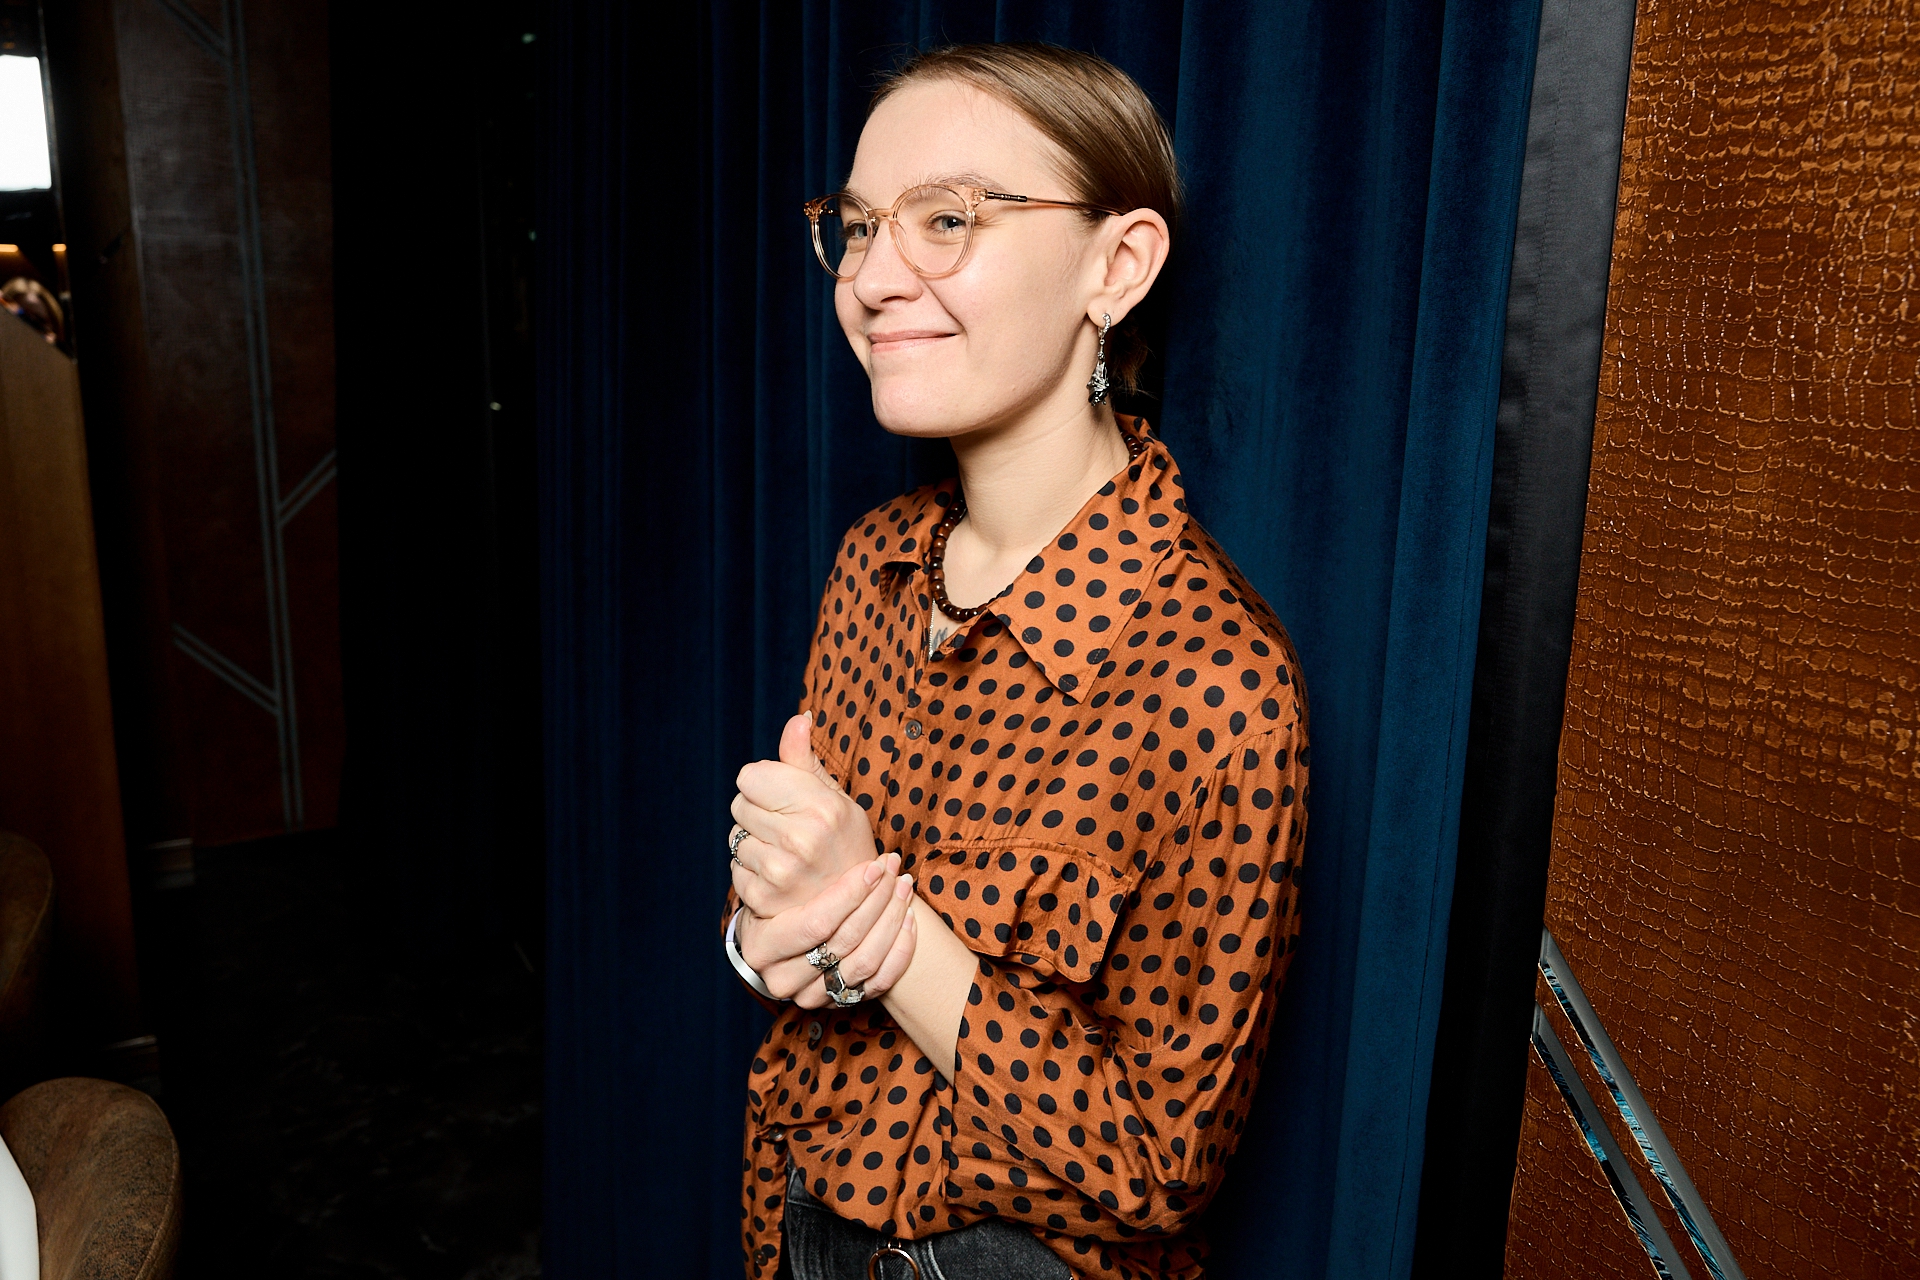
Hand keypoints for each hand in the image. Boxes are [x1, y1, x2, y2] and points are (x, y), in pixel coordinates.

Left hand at [730, 713, 878, 916]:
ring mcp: (781, 873)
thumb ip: (805, 760)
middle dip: (758, 812)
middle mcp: (801, 839)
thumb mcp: (836, 798)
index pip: (751, 776)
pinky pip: (734, 867)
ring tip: (785, 853)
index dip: (765, 784)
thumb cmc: (845, 843)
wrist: (858, 906)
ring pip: (735, 837)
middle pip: (739, 805)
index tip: (785, 798)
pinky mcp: (764, 898)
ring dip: (753, 842)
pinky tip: (778, 875)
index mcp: (821, 807)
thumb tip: (797, 719)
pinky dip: (750, 870)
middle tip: (788, 828)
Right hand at [737, 853, 917, 1006]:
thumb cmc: (778, 901)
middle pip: (843, 941)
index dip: (850, 893)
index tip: (874, 866)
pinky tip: (909, 920)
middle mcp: (782, 977)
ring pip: (864, 962)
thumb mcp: (774, 881)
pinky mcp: (837, 1003)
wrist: (777, 941)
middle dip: (877, 900)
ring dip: (892, 921)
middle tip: (893, 869)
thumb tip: (819, 812)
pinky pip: (878, 982)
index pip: (816, 922)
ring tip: (904, 887)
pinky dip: (900, 951)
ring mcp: (810, 995)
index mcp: (761, 945)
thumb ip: (792, 860)